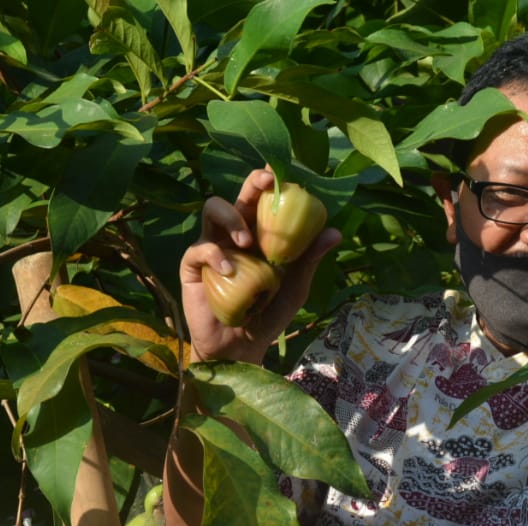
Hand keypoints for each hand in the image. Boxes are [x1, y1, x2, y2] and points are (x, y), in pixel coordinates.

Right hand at [180, 168, 340, 363]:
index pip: (263, 201)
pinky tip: (229, 270)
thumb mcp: (295, 287)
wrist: (241, 347)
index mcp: (259, 235)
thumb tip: (335, 232)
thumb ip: (309, 259)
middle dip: (251, 184)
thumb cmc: (269, 314)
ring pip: (213, 209)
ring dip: (231, 217)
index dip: (270, 185)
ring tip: (246, 238)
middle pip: (238, 196)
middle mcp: (234, 234)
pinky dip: (215, 255)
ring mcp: (212, 247)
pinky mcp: (192, 265)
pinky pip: (200, 249)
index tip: (283, 177)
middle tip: (265, 182)